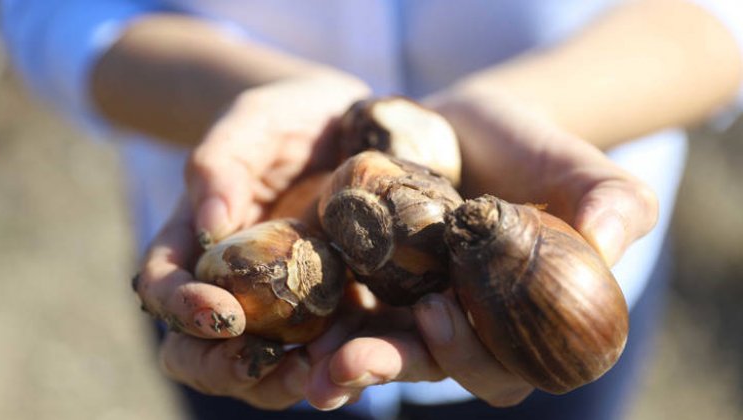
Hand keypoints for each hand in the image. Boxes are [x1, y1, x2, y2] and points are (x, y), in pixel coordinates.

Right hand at [132, 73, 368, 408]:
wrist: (347, 124)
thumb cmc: (287, 117)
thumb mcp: (254, 121)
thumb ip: (222, 162)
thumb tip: (210, 225)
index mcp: (194, 241)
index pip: (163, 287)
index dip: (182, 309)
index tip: (223, 313)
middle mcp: (230, 283)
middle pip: (201, 349)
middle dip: (228, 368)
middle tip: (272, 363)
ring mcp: (280, 303)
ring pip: (261, 367)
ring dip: (285, 381)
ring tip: (323, 375)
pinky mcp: (330, 309)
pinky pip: (324, 352)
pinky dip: (337, 365)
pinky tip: (362, 360)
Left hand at [307, 87, 658, 407]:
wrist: (473, 126)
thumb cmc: (536, 151)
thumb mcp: (582, 168)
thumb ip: (612, 203)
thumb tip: (607, 240)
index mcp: (522, 325)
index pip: (505, 365)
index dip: (473, 354)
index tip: (439, 312)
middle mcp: (468, 330)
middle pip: (433, 367)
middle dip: (391, 368)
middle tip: (348, 362)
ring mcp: (415, 313)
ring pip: (383, 350)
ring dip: (344, 364)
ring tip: (306, 367)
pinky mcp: (374, 287)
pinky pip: (345, 313)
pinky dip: (320, 325)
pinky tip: (290, 329)